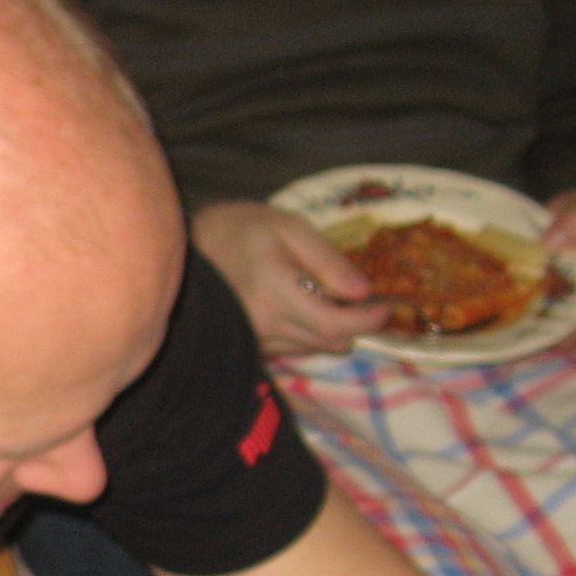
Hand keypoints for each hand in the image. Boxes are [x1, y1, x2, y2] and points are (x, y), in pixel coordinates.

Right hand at [192, 201, 396, 357]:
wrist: (185, 249)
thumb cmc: (237, 228)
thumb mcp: (287, 228)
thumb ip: (328, 260)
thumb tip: (364, 292)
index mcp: (278, 293)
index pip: (337, 324)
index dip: (370, 320)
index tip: (389, 306)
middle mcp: (268, 324)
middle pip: (331, 340)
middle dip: (357, 323)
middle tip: (368, 300)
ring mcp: (258, 339)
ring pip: (315, 346)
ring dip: (334, 328)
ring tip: (332, 299)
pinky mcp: (252, 344)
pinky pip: (296, 348)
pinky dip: (312, 332)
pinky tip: (306, 307)